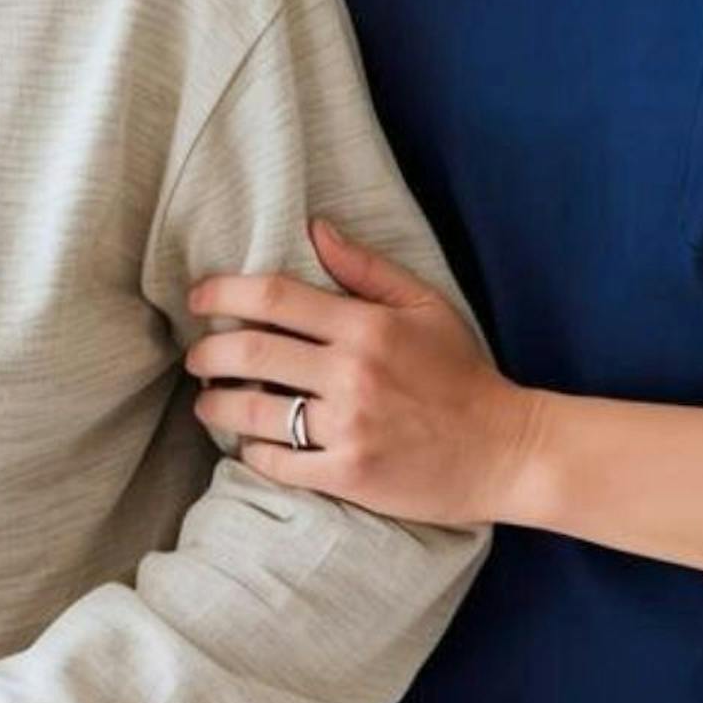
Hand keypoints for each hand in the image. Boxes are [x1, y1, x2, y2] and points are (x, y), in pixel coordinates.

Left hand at [185, 218, 544, 527]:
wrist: (506, 451)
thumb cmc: (463, 374)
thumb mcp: (426, 307)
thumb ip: (366, 268)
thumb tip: (314, 228)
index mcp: (367, 326)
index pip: (274, 299)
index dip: (222, 294)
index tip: (198, 298)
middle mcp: (352, 374)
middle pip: (249, 353)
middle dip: (206, 354)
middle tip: (197, 358)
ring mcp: (349, 428)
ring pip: (253, 412)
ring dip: (216, 405)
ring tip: (208, 402)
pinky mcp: (349, 475)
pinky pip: (277, 462)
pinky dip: (252, 452)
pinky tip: (248, 443)